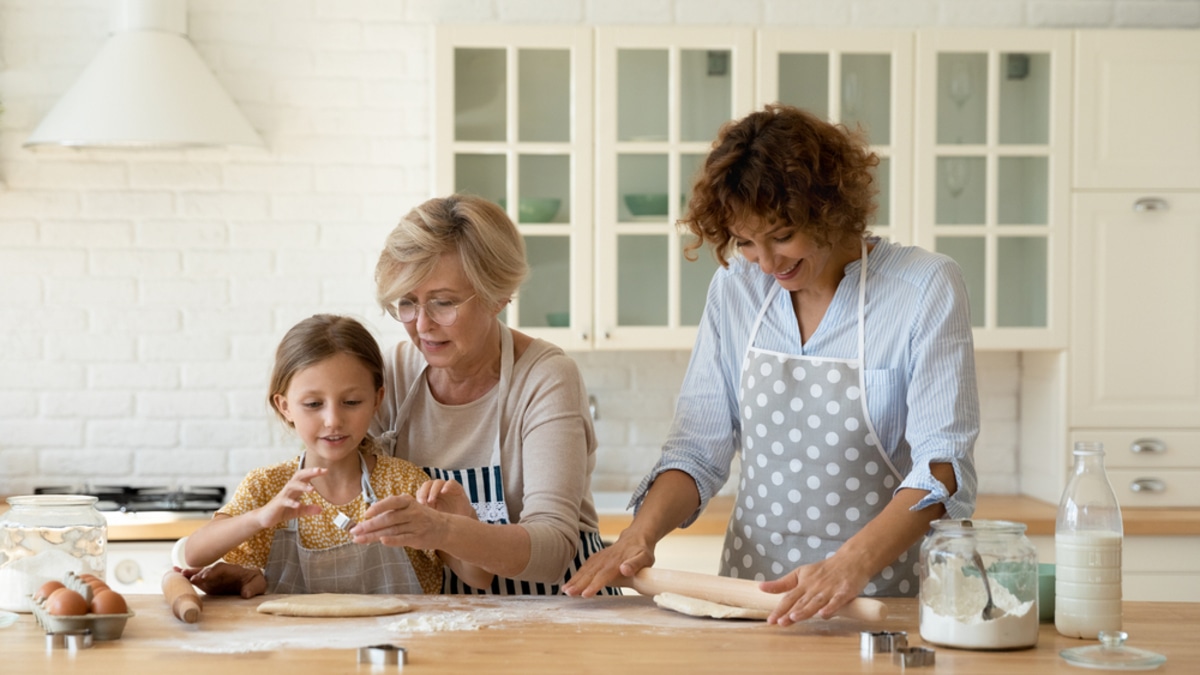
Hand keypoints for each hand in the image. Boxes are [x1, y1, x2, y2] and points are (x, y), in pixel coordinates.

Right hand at [177, 563, 266, 597]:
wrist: (252, 582)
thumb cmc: (255, 582)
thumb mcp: (259, 584)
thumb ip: (254, 588)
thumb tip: (246, 594)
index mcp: (233, 570)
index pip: (221, 569)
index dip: (212, 572)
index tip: (205, 577)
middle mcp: (221, 572)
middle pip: (208, 570)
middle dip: (198, 573)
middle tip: (188, 577)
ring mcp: (213, 577)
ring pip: (200, 574)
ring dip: (190, 574)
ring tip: (178, 574)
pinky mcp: (208, 583)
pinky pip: (197, 579)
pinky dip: (187, 576)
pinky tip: (175, 573)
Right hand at [255, 466, 325, 529]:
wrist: (265, 518)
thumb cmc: (281, 511)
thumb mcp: (297, 511)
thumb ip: (308, 509)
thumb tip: (321, 509)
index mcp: (295, 489)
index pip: (305, 477)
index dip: (314, 473)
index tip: (325, 470)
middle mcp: (289, 489)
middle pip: (298, 476)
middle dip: (309, 472)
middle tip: (320, 470)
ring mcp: (283, 496)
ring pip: (292, 486)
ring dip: (302, 486)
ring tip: (312, 489)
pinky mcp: (277, 504)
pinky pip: (284, 501)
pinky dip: (292, 502)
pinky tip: (298, 505)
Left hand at [351, 494, 448, 549]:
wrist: (445, 528)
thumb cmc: (421, 518)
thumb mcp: (409, 508)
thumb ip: (392, 512)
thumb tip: (367, 520)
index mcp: (409, 502)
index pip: (392, 502)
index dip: (379, 507)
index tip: (366, 513)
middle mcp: (413, 513)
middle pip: (388, 519)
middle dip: (369, 525)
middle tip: (354, 531)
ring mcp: (416, 526)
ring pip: (391, 530)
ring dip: (373, 536)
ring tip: (359, 539)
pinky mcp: (418, 538)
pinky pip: (402, 539)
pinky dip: (392, 540)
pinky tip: (381, 541)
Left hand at [416, 479, 477, 519]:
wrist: (462, 521)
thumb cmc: (445, 520)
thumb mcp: (432, 517)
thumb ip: (422, 514)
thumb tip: (406, 517)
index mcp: (429, 495)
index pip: (420, 490)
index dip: (418, 496)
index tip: (416, 507)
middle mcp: (437, 490)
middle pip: (427, 484)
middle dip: (423, 492)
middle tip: (422, 502)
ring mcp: (447, 488)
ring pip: (437, 482)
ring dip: (433, 490)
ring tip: (431, 500)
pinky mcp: (457, 488)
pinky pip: (451, 482)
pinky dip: (446, 486)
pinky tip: (443, 492)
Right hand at [562, 529, 655, 596]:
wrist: (636, 537)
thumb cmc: (642, 551)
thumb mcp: (645, 557)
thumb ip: (635, 564)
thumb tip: (625, 570)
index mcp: (617, 562)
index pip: (604, 575)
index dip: (594, 585)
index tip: (585, 594)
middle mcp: (606, 559)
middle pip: (591, 573)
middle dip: (578, 583)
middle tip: (568, 593)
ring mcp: (600, 558)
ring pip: (585, 569)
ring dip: (575, 579)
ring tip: (565, 590)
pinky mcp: (597, 558)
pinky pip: (585, 566)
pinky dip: (577, 574)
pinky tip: (571, 582)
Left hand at [757, 550, 871, 625]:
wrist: (851, 559)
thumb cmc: (824, 570)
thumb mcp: (800, 573)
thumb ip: (782, 584)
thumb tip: (760, 587)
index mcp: (804, 584)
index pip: (789, 598)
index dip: (779, 609)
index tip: (770, 620)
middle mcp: (815, 587)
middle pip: (801, 602)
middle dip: (790, 612)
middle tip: (780, 622)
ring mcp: (830, 589)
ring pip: (816, 602)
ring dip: (806, 610)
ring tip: (795, 617)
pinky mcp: (844, 591)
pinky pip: (837, 601)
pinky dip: (831, 607)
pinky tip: (824, 614)